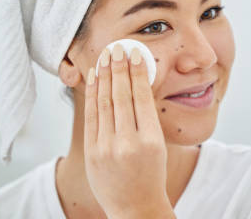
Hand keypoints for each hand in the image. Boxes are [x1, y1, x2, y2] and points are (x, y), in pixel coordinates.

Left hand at [84, 45, 174, 217]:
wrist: (135, 207)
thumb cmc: (151, 173)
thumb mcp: (159, 146)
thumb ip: (147, 118)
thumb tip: (138, 83)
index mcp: (151, 141)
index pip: (142, 98)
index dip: (138, 73)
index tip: (135, 55)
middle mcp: (128, 143)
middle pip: (121, 97)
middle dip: (118, 69)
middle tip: (118, 48)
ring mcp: (107, 149)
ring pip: (104, 104)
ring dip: (104, 77)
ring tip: (105, 57)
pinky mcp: (92, 153)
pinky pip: (91, 117)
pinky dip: (92, 95)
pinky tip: (95, 79)